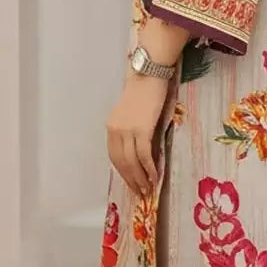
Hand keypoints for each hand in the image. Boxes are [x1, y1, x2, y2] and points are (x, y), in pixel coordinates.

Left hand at [105, 72, 167, 196]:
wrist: (150, 73)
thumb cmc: (145, 90)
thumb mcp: (133, 113)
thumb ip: (132, 130)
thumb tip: (140, 153)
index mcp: (111, 126)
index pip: (114, 156)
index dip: (123, 173)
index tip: (132, 184)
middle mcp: (115, 130)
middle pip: (122, 162)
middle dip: (131, 180)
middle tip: (140, 193)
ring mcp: (127, 130)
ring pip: (132, 162)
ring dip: (140, 178)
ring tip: (148, 190)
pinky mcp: (141, 129)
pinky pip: (144, 155)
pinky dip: (149, 169)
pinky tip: (155, 177)